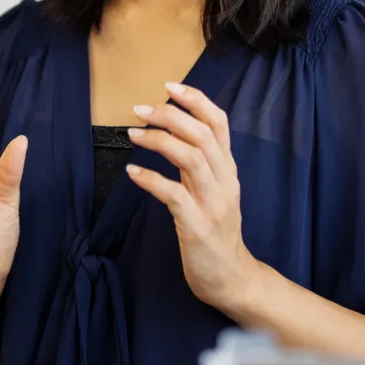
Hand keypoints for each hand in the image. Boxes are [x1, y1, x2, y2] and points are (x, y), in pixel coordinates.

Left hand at [125, 82, 260, 314]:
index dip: (195, 100)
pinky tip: (132, 172)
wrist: (232, 278)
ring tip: (133, 133)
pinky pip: (174, 195)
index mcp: (227, 169)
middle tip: (139, 109)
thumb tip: (172, 129)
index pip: (219, 123)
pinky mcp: (197, 226)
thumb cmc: (215, 230)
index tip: (169, 86)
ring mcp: (213, 204)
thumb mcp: (212, 189)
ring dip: (159, 141)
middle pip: (202, 134)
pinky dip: (151, 179)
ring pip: (191, 158)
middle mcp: (224, 181)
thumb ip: (198, 161)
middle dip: (170, 115)